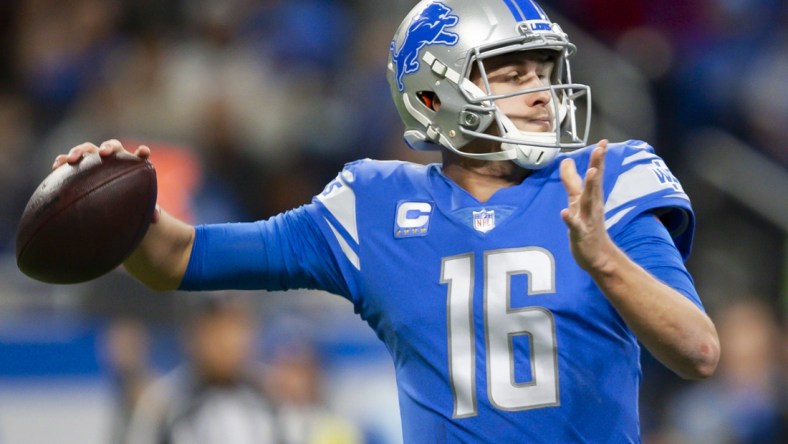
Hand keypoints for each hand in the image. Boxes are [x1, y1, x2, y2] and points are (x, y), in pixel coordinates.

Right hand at [52, 139, 159, 222]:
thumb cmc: (128, 203)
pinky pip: (69, 160)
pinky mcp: (79, 166)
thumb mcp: (139, 208)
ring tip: (72, 159)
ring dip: (80, 151)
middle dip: (108, 147)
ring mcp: (95, 160)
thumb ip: (149, 210)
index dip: (142, 153)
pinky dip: (63, 160)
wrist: (110, 202)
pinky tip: (56, 166)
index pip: (140, 155)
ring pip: (88, 149)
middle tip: (104, 154)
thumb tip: (156, 219)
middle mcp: (114, 158)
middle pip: (112, 146)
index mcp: (132, 165)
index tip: (144, 152)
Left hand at [559, 139, 613, 271]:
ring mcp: (587, 219)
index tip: (603, 141)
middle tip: (600, 149)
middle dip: (597, 165)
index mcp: (591, 196)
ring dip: (590, 186)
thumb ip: (572, 180)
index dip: (598, 158)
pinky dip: (570, 219)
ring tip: (590, 172)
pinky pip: (575, 226)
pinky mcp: (580, 234)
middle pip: (595, 183)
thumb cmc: (587, 225)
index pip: (595, 174)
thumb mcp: (577, 200)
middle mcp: (592, 205)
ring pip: (588, 201)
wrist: (598, 256)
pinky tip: (564, 212)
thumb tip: (566, 160)